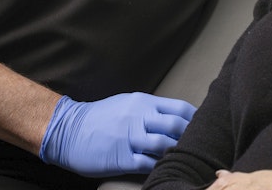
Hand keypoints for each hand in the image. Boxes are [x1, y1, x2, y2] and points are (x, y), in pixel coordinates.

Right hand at [39, 92, 195, 176]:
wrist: (69, 130)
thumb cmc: (101, 117)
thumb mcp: (128, 103)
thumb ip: (151, 109)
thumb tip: (175, 117)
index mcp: (143, 102)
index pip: (179, 108)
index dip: (194, 119)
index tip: (202, 126)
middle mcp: (138, 117)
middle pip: (175, 126)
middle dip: (189, 136)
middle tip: (196, 145)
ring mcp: (130, 138)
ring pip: (164, 145)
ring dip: (175, 152)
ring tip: (182, 158)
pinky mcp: (121, 158)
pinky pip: (147, 164)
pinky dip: (159, 167)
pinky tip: (164, 169)